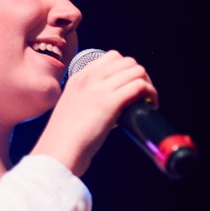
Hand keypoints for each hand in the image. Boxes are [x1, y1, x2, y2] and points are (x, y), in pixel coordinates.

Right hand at [30, 50, 157, 176]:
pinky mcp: (110, 102)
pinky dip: (151, 94)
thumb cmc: (64, 139)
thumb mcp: (73, 108)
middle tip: (142, 94)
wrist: (58, 152)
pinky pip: (140, 86)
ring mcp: (99, 88)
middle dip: (140, 76)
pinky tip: (150, 106)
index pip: (111, 58)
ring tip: (148, 101)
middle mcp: (90, 78)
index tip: (129, 85)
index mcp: (79, 78)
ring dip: (148, 84)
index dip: (126, 70)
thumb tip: (114, 104)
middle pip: (128, 62)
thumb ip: (89, 100)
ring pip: (137, 71)